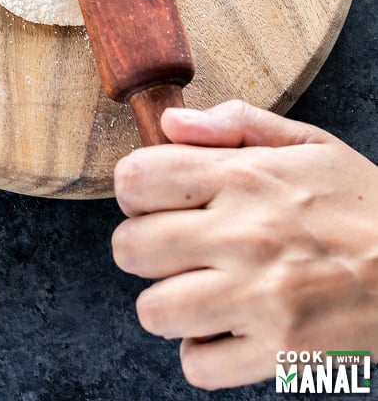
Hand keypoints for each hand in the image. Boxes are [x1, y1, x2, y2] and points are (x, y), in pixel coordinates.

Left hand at [112, 100, 377, 388]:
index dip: (134, 188)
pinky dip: (202, 351)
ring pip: (154, 311)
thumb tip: (170, 122)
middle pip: (132, 248)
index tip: (153, 196)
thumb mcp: (309, 143)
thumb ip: (235, 125)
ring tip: (197, 289)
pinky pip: (198, 364)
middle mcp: (245, 234)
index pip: (138, 178)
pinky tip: (224, 328)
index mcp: (246, 176)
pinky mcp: (279, 351)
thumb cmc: (363, 204)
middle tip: (172, 247)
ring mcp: (260, 297)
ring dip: (167, 302)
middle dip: (141, 247)